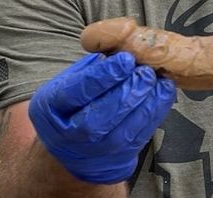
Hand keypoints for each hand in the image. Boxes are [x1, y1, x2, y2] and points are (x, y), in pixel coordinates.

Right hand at [28, 52, 176, 183]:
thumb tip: (118, 51)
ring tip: (156, 81)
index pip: (77, 92)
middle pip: (98, 118)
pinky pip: (137, 139)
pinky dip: (154, 115)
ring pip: (121, 133)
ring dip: (144, 105)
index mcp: (49, 108)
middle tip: (145, 72)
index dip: (103, 77)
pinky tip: (163, 94)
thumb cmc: (71, 105)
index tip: (126, 60)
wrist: (70, 149)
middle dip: (126, 93)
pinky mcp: (115, 160)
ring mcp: (92, 153)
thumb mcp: (67, 82)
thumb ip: (89, 68)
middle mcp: (68, 135)